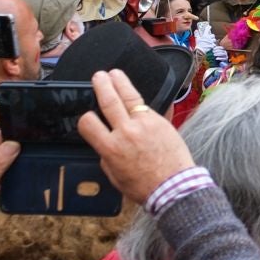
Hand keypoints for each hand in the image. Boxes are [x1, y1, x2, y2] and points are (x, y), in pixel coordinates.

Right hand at [77, 69, 195, 207]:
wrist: (173, 185)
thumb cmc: (143, 186)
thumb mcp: (115, 176)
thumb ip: (107, 157)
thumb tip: (106, 144)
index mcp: (110, 149)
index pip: (88, 123)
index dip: (85, 119)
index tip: (87, 116)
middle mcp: (125, 132)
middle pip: (109, 101)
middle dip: (102, 86)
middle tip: (98, 76)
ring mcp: (144, 124)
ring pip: (129, 97)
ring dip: (120, 82)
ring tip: (114, 73)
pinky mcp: (160, 121)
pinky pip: (145, 106)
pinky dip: (137, 99)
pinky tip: (133, 94)